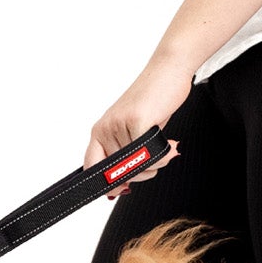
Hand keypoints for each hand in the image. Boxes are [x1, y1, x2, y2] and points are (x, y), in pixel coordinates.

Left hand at [86, 50, 194, 199]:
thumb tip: (120, 188)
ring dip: (157, 162)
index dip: (105, 184)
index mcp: (100, 131)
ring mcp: (118, 125)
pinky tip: (171, 143)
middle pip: (121, 173)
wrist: (168, 71)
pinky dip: (162, 154)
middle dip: (143, 174)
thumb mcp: (135, 132)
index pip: (91, 167)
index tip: (121, 191)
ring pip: (137, 165)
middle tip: (158, 160)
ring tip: (166, 146)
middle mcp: (105, 128)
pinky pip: (148, 154)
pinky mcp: (136, 120)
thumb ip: (127, 156)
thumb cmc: (154, 102)